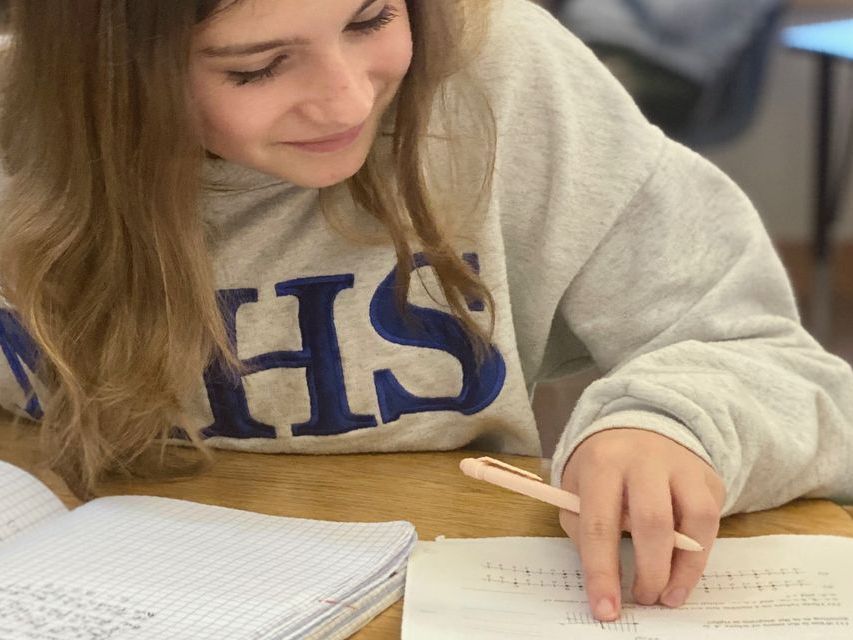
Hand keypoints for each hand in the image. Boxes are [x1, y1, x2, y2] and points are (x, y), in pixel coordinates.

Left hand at [559, 428, 724, 620]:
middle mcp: (644, 459)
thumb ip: (583, 526)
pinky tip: (684, 572)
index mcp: (602, 462)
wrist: (641, 425)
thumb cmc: (603, 469)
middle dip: (649, 572)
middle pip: (652, 522)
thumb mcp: (577, 488)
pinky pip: (712, 520)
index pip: (599, 523)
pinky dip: (701, 555)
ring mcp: (682, 465)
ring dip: (683, 569)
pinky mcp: (708, 476)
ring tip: (667, 595)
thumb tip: (604, 576)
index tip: (606, 610)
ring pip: (694, 521)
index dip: (602, 572)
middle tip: (644, 600)